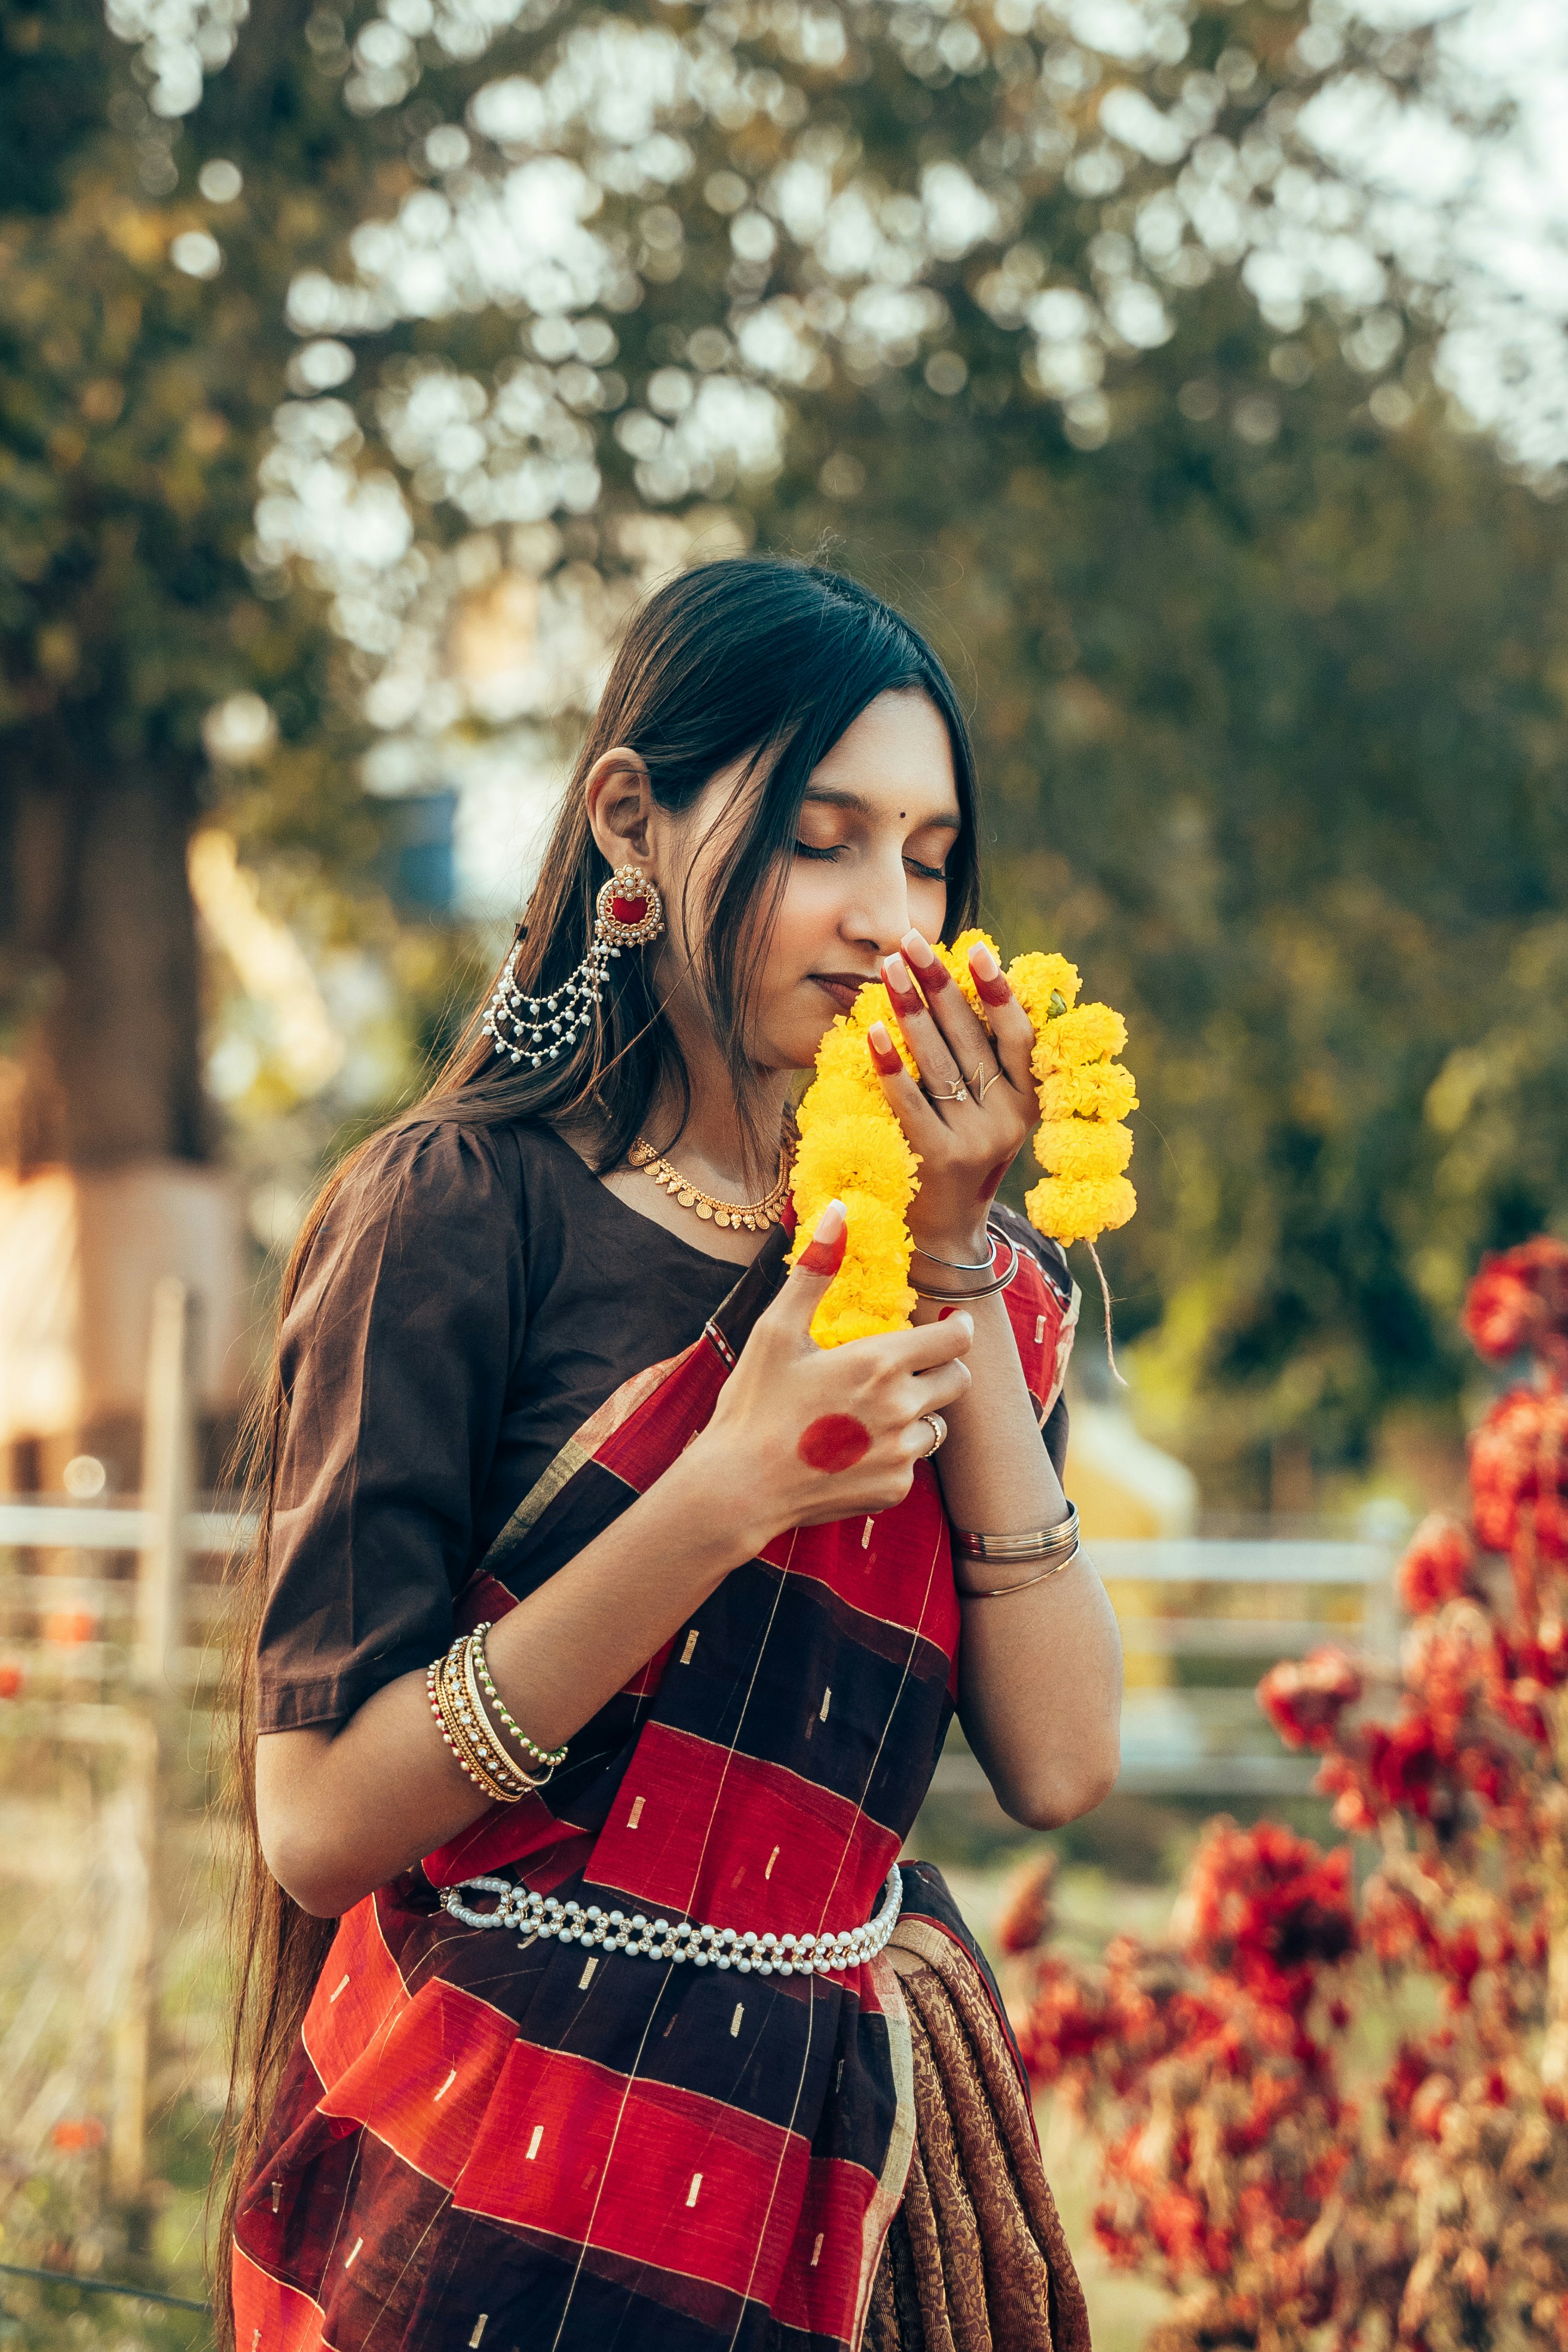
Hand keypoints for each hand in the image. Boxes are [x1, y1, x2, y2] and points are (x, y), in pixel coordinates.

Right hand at [690, 1200, 973, 1549]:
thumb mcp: (776, 1331)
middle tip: (901, 1368)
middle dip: (939, 1368)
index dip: (955, 1329)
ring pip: (937, 1423)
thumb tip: (838, 1211)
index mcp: (879, 1362)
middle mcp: (902, 1408)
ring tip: (866, 1413)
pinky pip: (913, 1461)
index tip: (944, 1326)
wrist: (738, 1489)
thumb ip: (815, 1271)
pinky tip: (851, 1449)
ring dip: (916, 1413)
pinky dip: (892, 1452)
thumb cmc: (753, 1405)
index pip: (957, 1339)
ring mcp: (901, 1453)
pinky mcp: (895, 1489)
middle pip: (957, 1379)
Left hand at [873, 932, 1036, 1260]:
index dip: (999, 991)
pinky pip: (909, 1100)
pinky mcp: (937, 1159)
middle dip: (938, 985)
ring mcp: (974, 1140)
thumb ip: (985, 1062)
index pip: (1019, 1036)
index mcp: (1029, 1101)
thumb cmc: (963, 1156)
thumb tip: (959, 986)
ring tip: (889, 969)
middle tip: (911, 943)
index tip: (976, 949)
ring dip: (911, 1010)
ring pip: (940, 1063)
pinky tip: (872, 1031)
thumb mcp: (990, 1113)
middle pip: (971, 1039)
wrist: (945, 1233)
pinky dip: (890, 1064)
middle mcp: (1008, 1120)